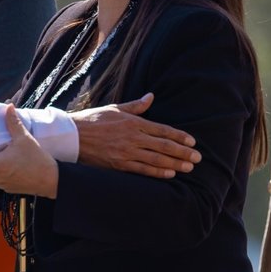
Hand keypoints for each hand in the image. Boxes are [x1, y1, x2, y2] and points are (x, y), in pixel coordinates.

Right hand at [70, 93, 199, 177]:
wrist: (72, 136)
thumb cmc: (93, 120)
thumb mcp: (115, 108)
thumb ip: (136, 106)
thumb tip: (151, 97)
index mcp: (134, 122)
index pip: (163, 129)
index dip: (179, 136)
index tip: (192, 141)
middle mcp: (133, 137)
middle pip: (164, 145)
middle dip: (183, 152)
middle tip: (198, 158)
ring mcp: (127, 152)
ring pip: (156, 159)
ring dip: (174, 163)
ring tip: (189, 167)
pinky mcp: (119, 164)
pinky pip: (142, 169)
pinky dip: (157, 172)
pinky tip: (170, 174)